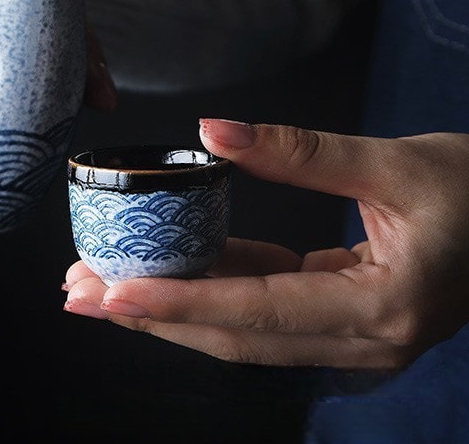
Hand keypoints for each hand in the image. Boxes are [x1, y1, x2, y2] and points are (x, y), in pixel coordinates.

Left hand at [63, 119, 468, 368]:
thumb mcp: (392, 162)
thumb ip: (300, 151)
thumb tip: (211, 133)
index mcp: (380, 308)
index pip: (256, 309)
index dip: (179, 299)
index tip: (112, 289)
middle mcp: (364, 340)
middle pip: (236, 335)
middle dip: (154, 314)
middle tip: (81, 293)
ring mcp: (355, 336)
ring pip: (245, 330)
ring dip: (175, 305)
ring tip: (109, 283)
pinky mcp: (346, 316)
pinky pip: (269, 307)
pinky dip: (217, 288)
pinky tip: (174, 265)